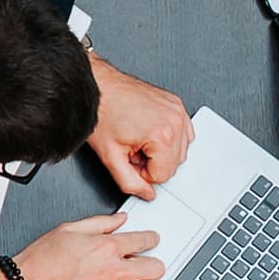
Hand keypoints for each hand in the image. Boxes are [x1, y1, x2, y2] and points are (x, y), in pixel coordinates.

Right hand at [2, 215, 164, 279]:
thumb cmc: (39, 261)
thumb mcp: (68, 230)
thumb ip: (99, 223)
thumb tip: (120, 220)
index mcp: (106, 247)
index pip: (144, 240)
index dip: (150, 239)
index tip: (150, 240)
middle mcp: (114, 271)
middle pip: (156, 267)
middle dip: (152, 262)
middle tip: (144, 262)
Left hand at [84, 54, 189, 199]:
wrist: (96, 85)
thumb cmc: (100, 112)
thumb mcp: (109, 156)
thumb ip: (129, 183)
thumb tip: (146, 194)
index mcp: (163, 135)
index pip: (163, 176)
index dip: (142, 172)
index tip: (128, 159)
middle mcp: (175, 121)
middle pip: (174, 164)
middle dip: (151, 162)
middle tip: (130, 148)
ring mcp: (177, 110)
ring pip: (180, 150)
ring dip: (160, 150)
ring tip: (136, 137)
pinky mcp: (175, 103)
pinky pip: (183, 132)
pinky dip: (167, 136)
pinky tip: (146, 130)